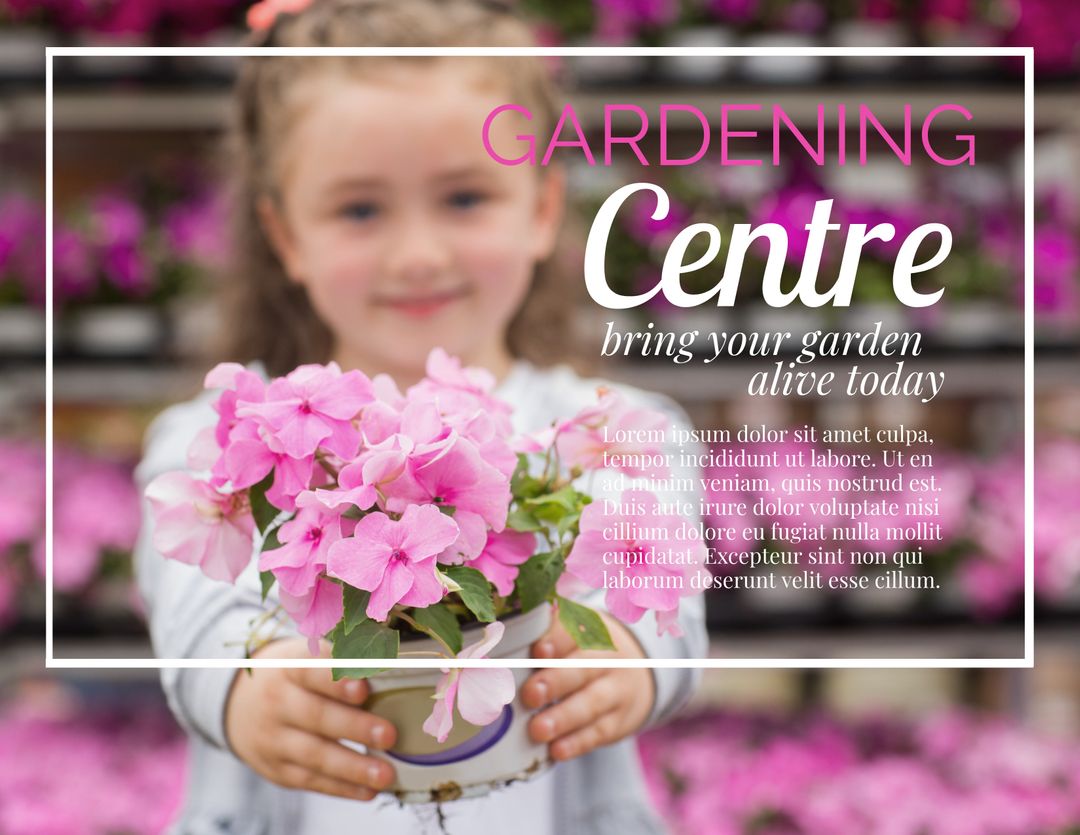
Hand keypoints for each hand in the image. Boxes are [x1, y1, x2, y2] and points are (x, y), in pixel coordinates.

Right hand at [224, 638, 397, 800]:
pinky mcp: (276, 768)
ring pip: (314, 754)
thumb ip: (340, 658)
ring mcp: (274, 739)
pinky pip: (310, 780)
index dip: (336, 681)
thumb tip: (387, 659)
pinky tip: (368, 791)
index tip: (362, 688)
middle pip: (316, 716)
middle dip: (354, 727)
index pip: (311, 671)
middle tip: (388, 734)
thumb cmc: (291, 675)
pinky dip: (341, 787)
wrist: (238, 703)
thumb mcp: (305, 655)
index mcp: (288, 667)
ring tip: (385, 774)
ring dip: (352, 767)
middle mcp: (277, 702)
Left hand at [521, 612, 654, 761]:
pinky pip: (599, 733)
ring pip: (591, 704)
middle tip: (530, 694)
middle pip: (583, 668)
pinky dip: (577, 743)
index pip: (575, 632)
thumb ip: (547, 633)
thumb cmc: (588, 651)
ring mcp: (617, 691)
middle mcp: (609, 659)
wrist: (641, 672)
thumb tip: (504, 635)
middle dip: (556, 682)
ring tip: (538, 729)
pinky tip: (557, 750)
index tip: (538, 651)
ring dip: (564, 718)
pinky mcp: (618, 722)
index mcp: (592, 631)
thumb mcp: (577, 634)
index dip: (557, 641)